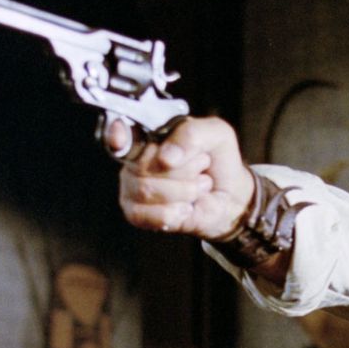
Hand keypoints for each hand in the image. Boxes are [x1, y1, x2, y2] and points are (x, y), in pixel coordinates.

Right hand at [112, 117, 255, 239]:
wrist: (231, 197)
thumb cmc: (218, 162)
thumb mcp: (217, 135)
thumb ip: (192, 134)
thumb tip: (165, 157)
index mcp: (151, 134)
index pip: (122, 132)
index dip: (117, 135)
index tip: (120, 140)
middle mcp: (135, 159)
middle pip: (143, 165)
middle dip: (183, 169)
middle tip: (200, 166)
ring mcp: (132, 187)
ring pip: (146, 190)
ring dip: (184, 190)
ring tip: (198, 186)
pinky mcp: (137, 213)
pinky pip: (144, 215)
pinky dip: (173, 212)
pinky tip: (186, 207)